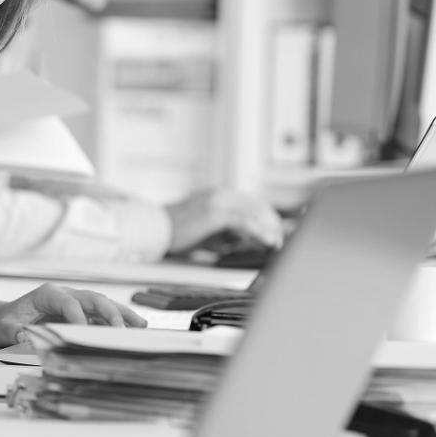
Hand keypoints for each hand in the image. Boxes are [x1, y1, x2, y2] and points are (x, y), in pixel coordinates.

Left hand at [0, 282, 146, 346]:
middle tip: (121, 330)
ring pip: (103, 305)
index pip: (67, 302)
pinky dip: (120, 321)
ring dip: (122, 314)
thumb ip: (15, 333)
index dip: (77, 316)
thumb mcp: (4, 328)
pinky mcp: (83, 314)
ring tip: (141, 326)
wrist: (7, 318)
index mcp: (48, 294)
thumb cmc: (6, 322)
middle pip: (92, 298)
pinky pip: (104, 316)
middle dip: (108, 312)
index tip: (83, 332)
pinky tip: (137, 328)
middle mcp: (66, 295)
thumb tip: (27, 338)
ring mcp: (77, 303)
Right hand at [166, 187, 282, 253]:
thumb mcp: (208, 228)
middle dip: (273, 224)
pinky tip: (266, 241)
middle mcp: (221, 193)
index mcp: (220, 193)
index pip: (254, 203)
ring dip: (269, 228)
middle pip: (258, 205)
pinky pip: (243, 221)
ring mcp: (217, 201)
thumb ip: (229, 231)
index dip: (269, 219)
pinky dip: (258, 231)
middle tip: (281, 241)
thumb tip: (251, 241)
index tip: (277, 234)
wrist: (155, 228)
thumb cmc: (178, 231)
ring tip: (277, 243)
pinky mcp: (214, 212)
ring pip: (254, 211)